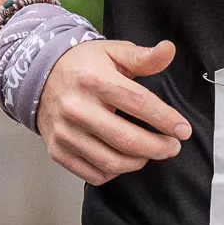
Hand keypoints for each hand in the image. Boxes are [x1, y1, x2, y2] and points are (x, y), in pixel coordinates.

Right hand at [35, 37, 187, 184]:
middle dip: (158, 147)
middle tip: (172, 146)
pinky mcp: (58, 151)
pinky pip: (94, 174)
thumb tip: (169, 50)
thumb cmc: (84, 66)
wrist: (40, 77)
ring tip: (150, 152)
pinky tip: (123, 159)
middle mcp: (77, 109)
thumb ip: (143, 56)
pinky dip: (114, 172)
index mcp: (94, 81)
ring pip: (112, 162)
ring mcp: (65, 133)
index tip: (183, 130)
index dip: (165, 119)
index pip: (138, 103)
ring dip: (139, 162)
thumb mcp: (113, 52)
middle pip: (127, 140)